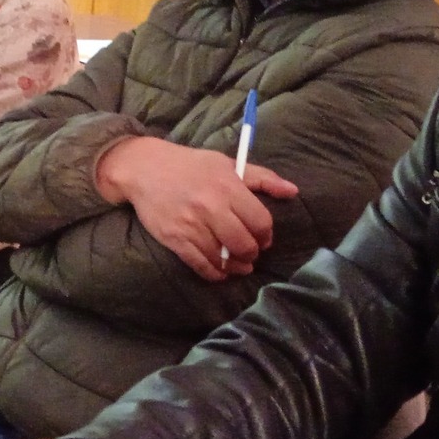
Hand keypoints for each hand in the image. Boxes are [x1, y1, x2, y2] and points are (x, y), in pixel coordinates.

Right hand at [95, 136, 298, 281]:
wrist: (144, 169)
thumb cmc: (191, 166)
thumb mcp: (227, 164)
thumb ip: (262, 178)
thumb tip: (293, 191)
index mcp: (228, 186)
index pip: (260, 221)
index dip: (266, 235)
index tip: (263, 238)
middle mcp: (211, 207)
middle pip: (244, 244)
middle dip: (251, 253)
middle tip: (250, 252)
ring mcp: (192, 225)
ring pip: (223, 259)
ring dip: (235, 267)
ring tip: (239, 265)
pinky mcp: (175, 239)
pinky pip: (201, 265)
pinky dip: (215, 274)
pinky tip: (220, 271)